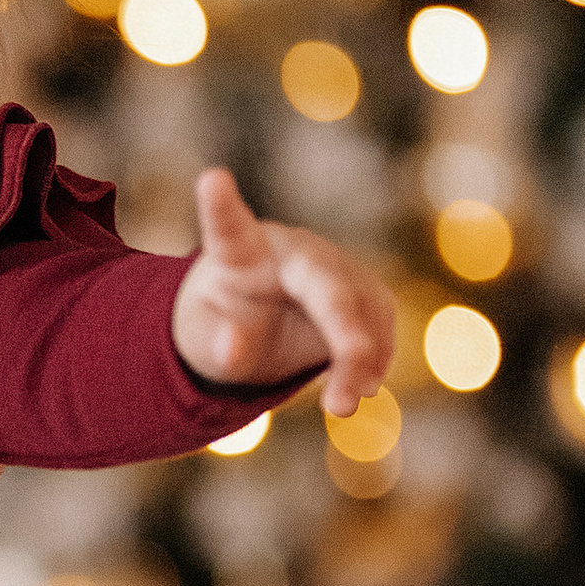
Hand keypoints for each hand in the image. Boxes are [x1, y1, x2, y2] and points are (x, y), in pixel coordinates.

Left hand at [170, 166, 395, 419]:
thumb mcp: (204, 343)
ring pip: (365, 307)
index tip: (210, 180)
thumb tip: (234, 349)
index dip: (219, 205)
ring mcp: (332, 264)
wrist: (254, 318)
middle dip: (346, 339)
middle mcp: (293, 249)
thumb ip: (217, 346)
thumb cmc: (221, 322)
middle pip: (328, 285)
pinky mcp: (362, 287)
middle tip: (342, 400)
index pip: (228, 227)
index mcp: (240, 252)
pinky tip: (363, 386)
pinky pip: (380, 322)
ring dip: (364, 360)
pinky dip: (375, 358)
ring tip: (341, 406)